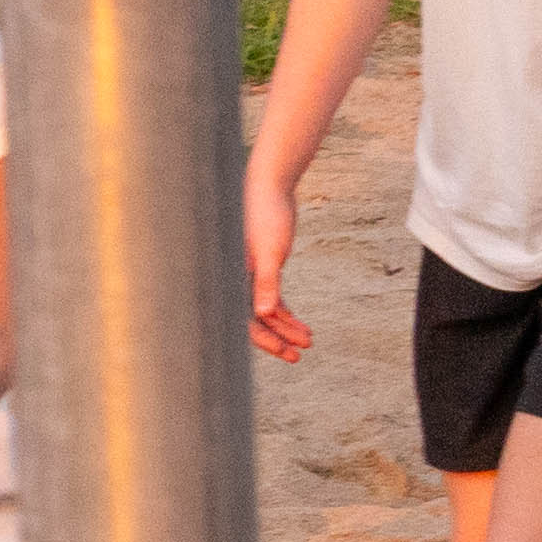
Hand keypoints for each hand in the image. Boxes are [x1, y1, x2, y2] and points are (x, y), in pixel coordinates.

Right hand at [243, 170, 311, 363]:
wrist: (269, 186)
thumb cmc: (265, 216)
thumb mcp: (270, 252)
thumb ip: (265, 283)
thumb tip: (262, 315)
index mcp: (232, 275)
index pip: (244, 318)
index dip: (265, 339)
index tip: (288, 353)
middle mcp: (236, 277)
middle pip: (253, 319)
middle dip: (276, 338)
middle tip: (300, 355)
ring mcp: (248, 273)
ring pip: (264, 309)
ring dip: (285, 326)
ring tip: (308, 340)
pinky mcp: (261, 266)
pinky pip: (270, 296)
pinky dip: (284, 311)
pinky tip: (300, 323)